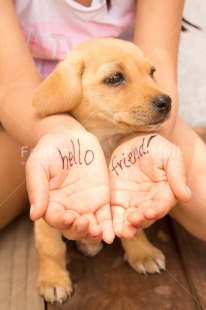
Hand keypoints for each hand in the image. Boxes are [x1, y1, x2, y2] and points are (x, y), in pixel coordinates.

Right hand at [26, 129, 114, 243]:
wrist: (70, 137)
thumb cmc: (50, 150)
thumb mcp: (38, 165)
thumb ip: (37, 189)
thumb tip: (34, 215)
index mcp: (50, 203)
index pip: (55, 219)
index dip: (61, 221)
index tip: (68, 217)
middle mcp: (68, 208)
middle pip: (72, 229)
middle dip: (79, 231)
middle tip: (85, 223)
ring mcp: (85, 206)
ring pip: (89, 228)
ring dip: (93, 235)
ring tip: (99, 233)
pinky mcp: (101, 200)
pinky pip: (105, 217)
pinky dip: (108, 228)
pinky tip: (110, 235)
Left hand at [109, 134, 190, 237]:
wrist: (132, 141)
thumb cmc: (154, 147)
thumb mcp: (170, 155)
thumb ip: (177, 174)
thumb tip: (186, 196)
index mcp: (165, 192)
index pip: (162, 205)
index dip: (157, 209)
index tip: (150, 212)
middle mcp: (149, 201)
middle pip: (146, 217)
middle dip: (140, 221)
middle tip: (133, 220)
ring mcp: (132, 202)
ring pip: (131, 220)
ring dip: (127, 227)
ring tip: (122, 231)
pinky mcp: (117, 200)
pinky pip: (115, 214)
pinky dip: (113, 222)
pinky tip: (110, 228)